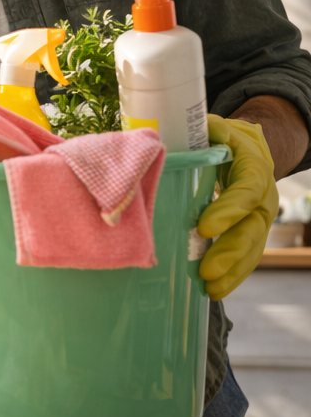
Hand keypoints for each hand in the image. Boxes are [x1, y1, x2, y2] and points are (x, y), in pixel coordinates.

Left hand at [198, 115, 277, 299]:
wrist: (245, 145)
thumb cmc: (219, 136)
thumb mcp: (212, 126)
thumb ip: (194, 132)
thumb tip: (154, 138)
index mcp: (253, 167)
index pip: (246, 191)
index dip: (229, 210)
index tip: (205, 227)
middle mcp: (263, 196)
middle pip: (253, 228)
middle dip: (230, 251)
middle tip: (206, 271)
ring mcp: (259, 217)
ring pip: (252, 247)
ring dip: (233, 271)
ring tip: (210, 289)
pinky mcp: (249, 231)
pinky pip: (245, 255)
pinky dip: (232, 274)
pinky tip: (213, 290)